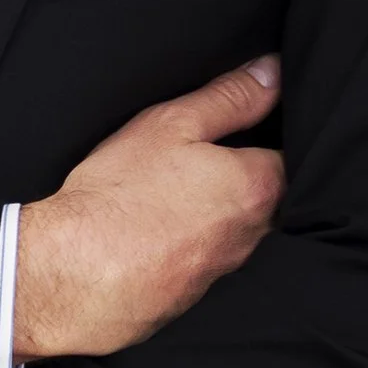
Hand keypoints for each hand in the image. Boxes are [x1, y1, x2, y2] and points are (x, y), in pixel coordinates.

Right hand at [14, 56, 284, 359]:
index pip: (290, 154)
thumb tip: (271, 73)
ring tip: (177, 193)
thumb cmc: (120, 196)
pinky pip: (206, 257)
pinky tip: (159, 228)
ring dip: (216, 211)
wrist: (77, 274)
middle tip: (205, 157)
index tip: (243, 127)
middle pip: (268, 195)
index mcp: (256, 187)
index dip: (268, 135)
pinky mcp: (196, 294)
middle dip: (244, 175)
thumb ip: (228, 97)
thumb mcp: (171, 124)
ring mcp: (226, 269)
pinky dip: (190, 241)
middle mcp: (253, 233)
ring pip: (236, 228)